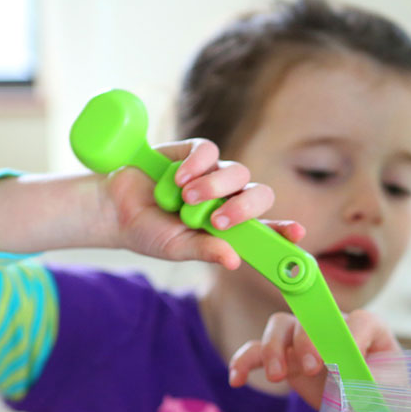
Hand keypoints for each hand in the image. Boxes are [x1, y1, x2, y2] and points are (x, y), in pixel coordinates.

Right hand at [101, 138, 304, 267]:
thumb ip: (205, 250)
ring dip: (215, 187)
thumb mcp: (177, 248)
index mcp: (231, 227)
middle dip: (243, 207)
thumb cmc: (149, 232)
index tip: (297, 234)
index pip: (267, 227)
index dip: (284, 230)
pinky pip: (209, 152)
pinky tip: (179, 178)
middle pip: (259, 194)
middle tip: (218, 220)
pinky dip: (197, 164)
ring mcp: (214, 175)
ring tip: (187, 200)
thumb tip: (234, 260)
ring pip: (236, 172)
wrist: (113, 208)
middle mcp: (229, 199)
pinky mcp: (194, 153)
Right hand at [228, 309, 399, 408]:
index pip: (361, 322)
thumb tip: (338, 376)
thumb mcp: (384, 393)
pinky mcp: (286, 360)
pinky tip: (237, 380)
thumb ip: (366, 382)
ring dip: (274, 347)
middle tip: (311, 368)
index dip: (353, 337)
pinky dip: (245, 362)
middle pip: (312, 316)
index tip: (349, 365)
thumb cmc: (382, 400)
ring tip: (277, 377)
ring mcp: (306, 341)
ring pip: (280, 326)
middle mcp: (335, 327)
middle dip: (306, 339)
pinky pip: (259, 353)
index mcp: (369, 330)